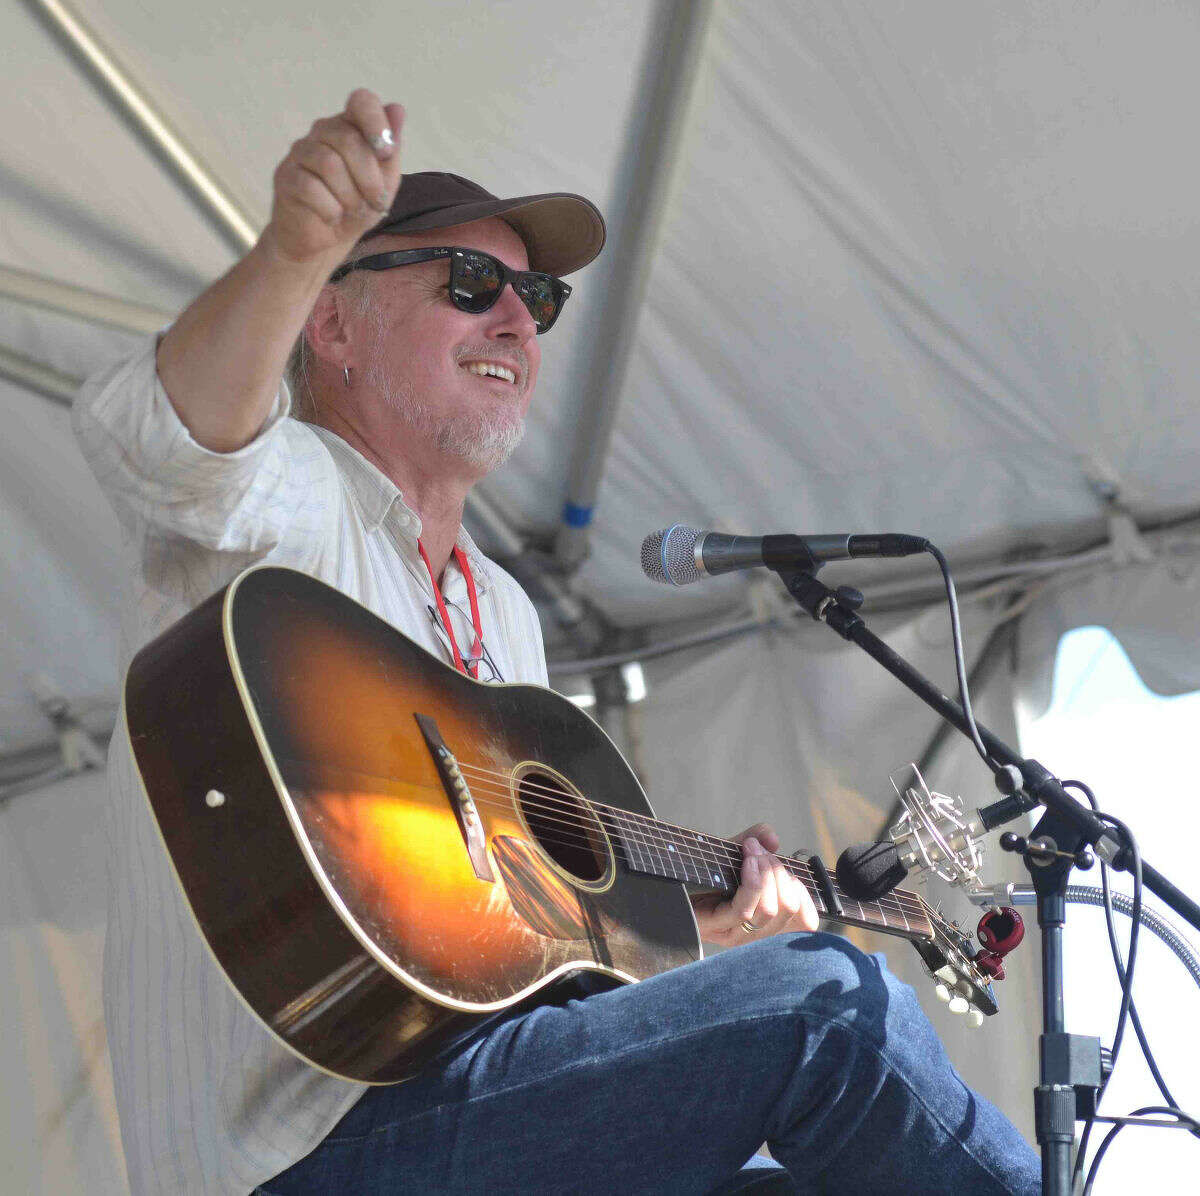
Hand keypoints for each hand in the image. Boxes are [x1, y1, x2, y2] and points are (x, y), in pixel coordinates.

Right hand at [262, 89, 404, 265]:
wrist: (324, 243)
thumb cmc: (355, 207)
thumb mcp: (384, 181)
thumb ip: (391, 147)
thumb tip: (397, 108)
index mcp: (349, 128)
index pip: (361, 101)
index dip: (377, 122)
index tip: (387, 153)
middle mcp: (321, 132)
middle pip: (348, 140)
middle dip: (369, 178)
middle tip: (376, 202)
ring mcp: (300, 153)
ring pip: (329, 164)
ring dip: (350, 196)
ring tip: (353, 211)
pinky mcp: (284, 177)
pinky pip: (310, 188)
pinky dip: (330, 209)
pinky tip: (332, 217)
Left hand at [690, 823, 819, 947]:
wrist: (664, 882)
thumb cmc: (699, 874)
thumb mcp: (732, 854)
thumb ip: (754, 842)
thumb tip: (774, 839)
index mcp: (765, 923)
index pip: (805, 922)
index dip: (807, 896)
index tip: (794, 872)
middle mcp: (754, 935)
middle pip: (788, 910)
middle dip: (780, 872)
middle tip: (761, 851)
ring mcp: (734, 934)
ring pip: (768, 910)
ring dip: (766, 872)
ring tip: (752, 851)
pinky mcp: (716, 927)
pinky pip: (744, 909)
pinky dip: (752, 881)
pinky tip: (748, 862)